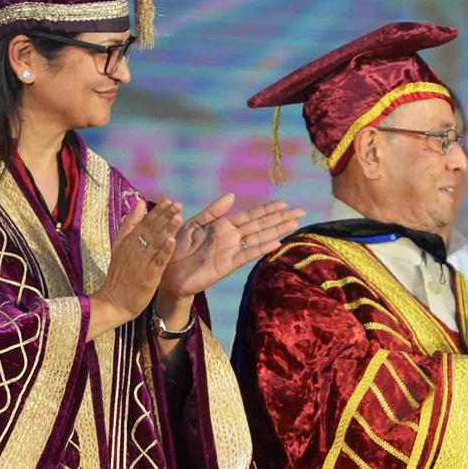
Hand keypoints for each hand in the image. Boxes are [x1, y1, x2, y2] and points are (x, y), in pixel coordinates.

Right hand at [90, 199, 181, 337]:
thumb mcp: (120, 245)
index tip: (170, 201)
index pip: (145, 223)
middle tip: (178, 204)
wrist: (113, 301)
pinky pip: (157, 262)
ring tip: (178, 218)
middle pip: (151, 230)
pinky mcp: (147, 276)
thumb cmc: (119, 274)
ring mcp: (141, 263)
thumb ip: (130, 224)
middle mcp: (134, 249)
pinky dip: (164, 251)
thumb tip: (140, 203)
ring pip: (155, 243)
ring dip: (167, 230)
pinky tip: (172, 241)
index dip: (158, 212)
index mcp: (128, 241)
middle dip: (165, 216)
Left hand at [159, 195, 303, 298]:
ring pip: (259, 238)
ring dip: (277, 231)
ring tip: (294, 223)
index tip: (284, 203)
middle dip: (280, 218)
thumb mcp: (193, 224)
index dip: (268, 209)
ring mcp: (231, 251)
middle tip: (300, 211)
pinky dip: (261, 248)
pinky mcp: (227, 265)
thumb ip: (213, 211)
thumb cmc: (176, 247)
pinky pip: (247, 254)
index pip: (251, 215)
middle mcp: (231, 237)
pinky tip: (276, 243)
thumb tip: (232, 196)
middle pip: (260, 225)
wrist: (167, 272)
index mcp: (223, 226)